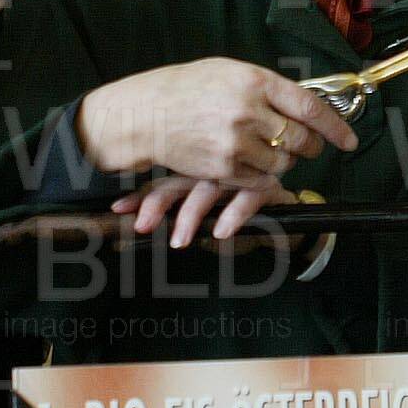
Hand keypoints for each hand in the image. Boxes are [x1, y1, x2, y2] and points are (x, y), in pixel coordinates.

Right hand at [77, 58, 357, 188]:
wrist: (145, 115)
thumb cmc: (187, 88)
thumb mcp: (229, 71)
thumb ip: (267, 88)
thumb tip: (304, 105)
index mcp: (254, 81)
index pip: (309, 106)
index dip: (334, 126)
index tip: (349, 140)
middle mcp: (247, 112)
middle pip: (301, 139)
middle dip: (311, 147)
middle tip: (308, 146)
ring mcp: (234, 143)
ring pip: (283, 163)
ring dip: (285, 161)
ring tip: (270, 151)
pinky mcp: (222, 169)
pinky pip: (261, 180)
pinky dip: (264, 176)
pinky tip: (252, 163)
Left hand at [112, 175, 293, 250]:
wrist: (289, 207)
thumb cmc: (243, 208)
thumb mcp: (209, 217)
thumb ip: (183, 218)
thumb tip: (141, 229)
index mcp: (197, 168)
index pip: (164, 179)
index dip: (142, 196)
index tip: (119, 210)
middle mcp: (214, 166)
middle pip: (180, 179)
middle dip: (157, 203)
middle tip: (143, 227)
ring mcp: (239, 171)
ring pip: (209, 186)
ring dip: (192, 214)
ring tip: (180, 240)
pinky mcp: (266, 181)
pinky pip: (247, 195)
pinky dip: (234, 214)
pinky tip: (222, 232)